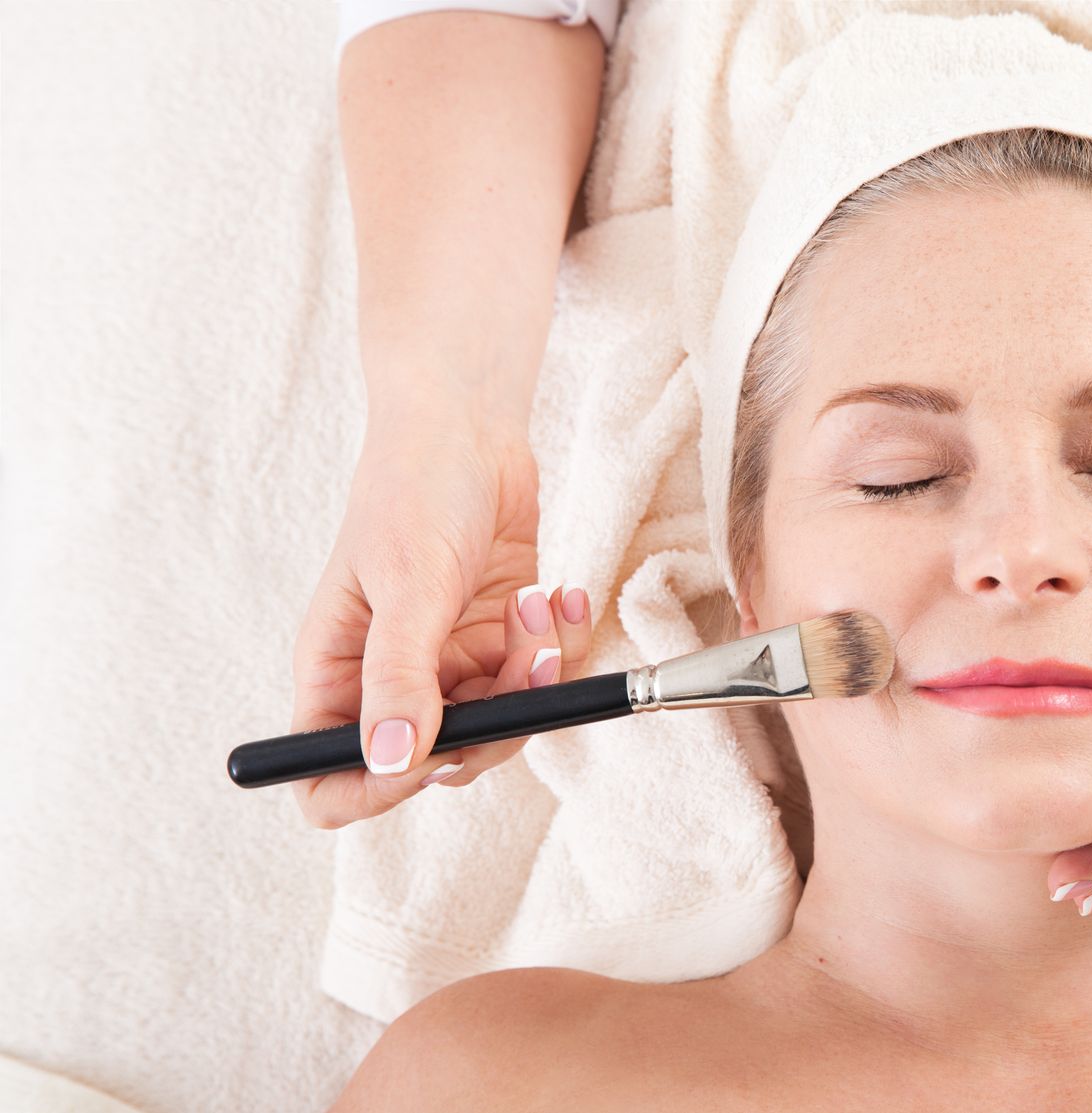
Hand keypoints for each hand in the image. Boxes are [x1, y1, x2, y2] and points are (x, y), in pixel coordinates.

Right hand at [287, 415, 594, 828]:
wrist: (470, 430)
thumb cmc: (413, 491)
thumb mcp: (407, 583)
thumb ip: (399, 675)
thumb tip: (389, 760)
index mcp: (336, 675)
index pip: (327, 778)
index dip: (372, 791)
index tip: (431, 757)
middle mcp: (390, 683)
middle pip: (436, 764)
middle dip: (493, 722)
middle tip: (526, 660)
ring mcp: (450, 667)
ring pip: (501, 726)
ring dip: (536, 675)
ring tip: (541, 604)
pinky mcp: (503, 646)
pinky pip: (541, 683)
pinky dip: (560, 645)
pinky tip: (561, 593)